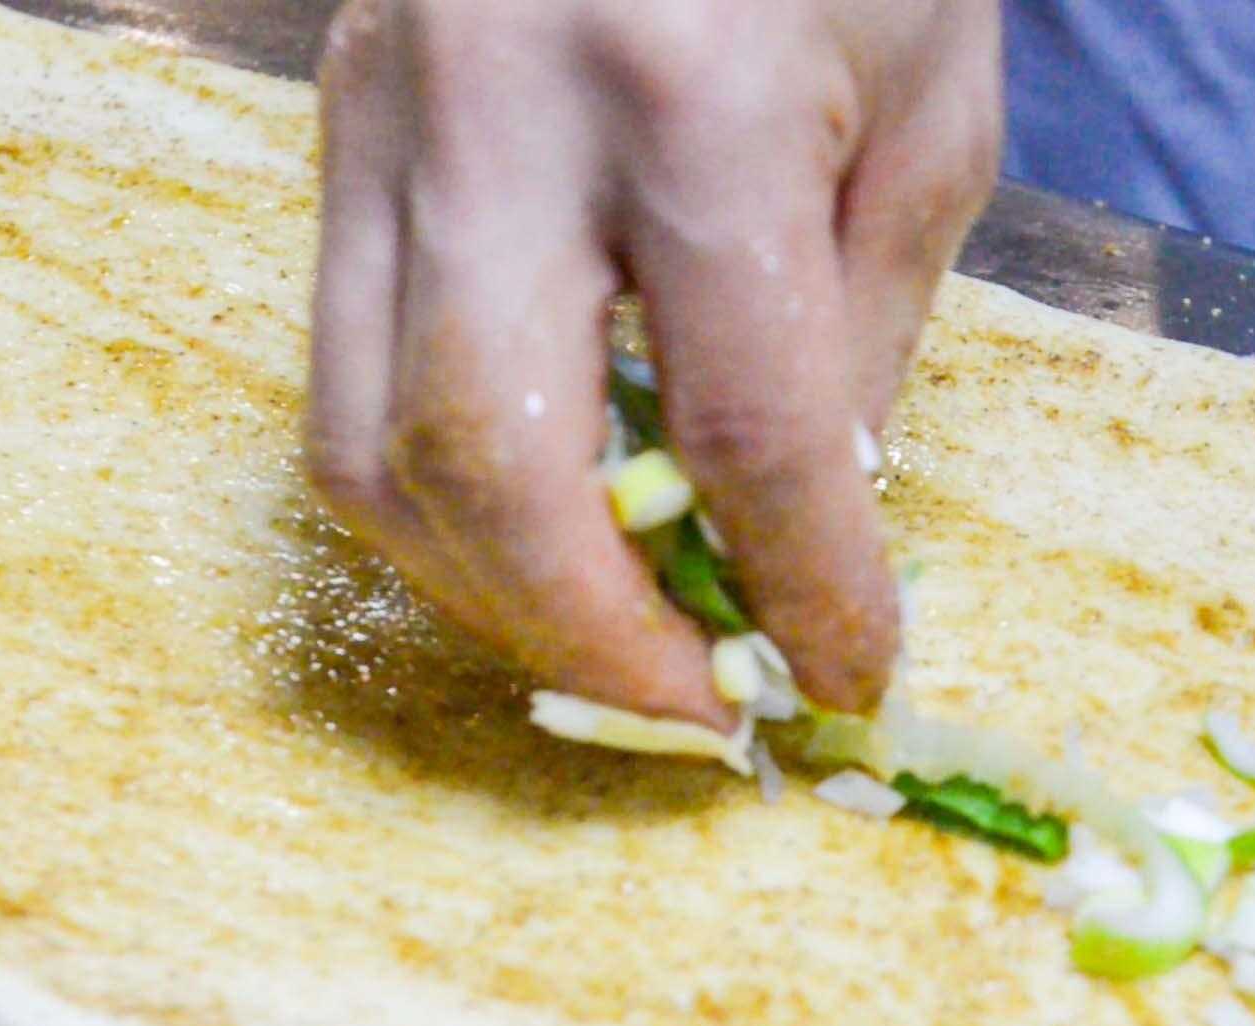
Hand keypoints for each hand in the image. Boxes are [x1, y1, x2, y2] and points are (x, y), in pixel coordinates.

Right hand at [305, 0, 1002, 726]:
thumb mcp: (928, 97)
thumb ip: (865, 328)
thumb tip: (802, 535)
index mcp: (702, 90)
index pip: (746, 423)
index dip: (807, 590)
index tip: (843, 676)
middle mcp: (504, 107)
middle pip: (495, 466)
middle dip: (597, 640)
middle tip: (692, 705)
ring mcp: (382, 113)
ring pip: (367, 444)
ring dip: (488, 595)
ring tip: (605, 639)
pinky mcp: (326, 126)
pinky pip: (340, 372)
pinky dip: (433, 494)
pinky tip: (531, 523)